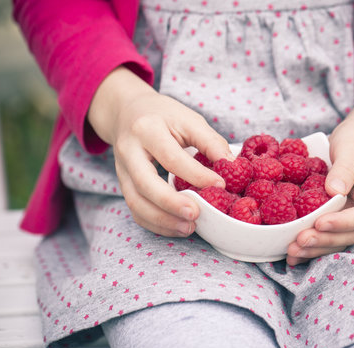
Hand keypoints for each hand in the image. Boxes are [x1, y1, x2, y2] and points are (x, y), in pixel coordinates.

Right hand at [88, 66, 233, 236]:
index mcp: (147, 129)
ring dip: (163, 220)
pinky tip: (177, 227)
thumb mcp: (189, 119)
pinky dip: (156, 224)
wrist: (127, 112)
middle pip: (145, 183)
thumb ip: (210, 142)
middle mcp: (129, 151)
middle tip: (196, 215)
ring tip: (189, 228)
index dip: (196, 174)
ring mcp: (122, 170)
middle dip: (171, 204)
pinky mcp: (123, 185)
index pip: (171, 157)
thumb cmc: (164, 116)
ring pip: (136, 202)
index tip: (220, 186)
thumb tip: (232, 166)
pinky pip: (135, 211)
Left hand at [286, 79, 353, 264]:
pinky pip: (327, 236)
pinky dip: (311, 247)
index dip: (343, 223)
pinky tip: (291, 255)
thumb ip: (345, 167)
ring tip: (292, 252)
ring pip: (338, 240)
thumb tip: (334, 191)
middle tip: (299, 242)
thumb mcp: (352, 146)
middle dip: (325, 240)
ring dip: (315, 249)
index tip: (320, 223)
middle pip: (351, 233)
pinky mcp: (338, 219)